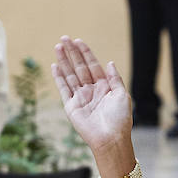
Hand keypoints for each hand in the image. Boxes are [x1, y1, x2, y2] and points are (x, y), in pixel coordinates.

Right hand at [51, 36, 133, 152]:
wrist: (110, 139)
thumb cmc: (120, 119)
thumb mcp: (123, 95)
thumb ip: (115, 78)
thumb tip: (109, 62)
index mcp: (105, 87)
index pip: (93, 65)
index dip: (86, 53)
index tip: (79, 41)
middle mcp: (92, 90)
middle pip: (79, 67)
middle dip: (72, 53)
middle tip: (64, 38)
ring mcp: (80, 98)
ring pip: (70, 75)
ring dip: (64, 61)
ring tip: (57, 46)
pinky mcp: (71, 106)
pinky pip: (63, 89)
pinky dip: (59, 78)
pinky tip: (55, 66)